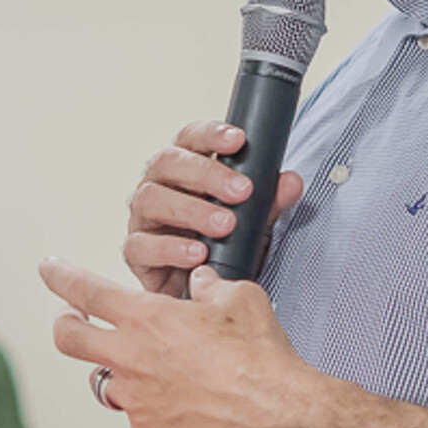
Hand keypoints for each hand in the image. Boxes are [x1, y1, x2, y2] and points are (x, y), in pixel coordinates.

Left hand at [41, 257, 332, 427]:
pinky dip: (149, 404)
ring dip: (115, 369)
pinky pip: (137, 415)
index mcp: (145, 318)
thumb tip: (200, 282)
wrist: (280, 418)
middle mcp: (131, 359)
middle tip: (71, 317)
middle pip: (68, 338)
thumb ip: (209, 286)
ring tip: (142, 364)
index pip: (84, 290)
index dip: (60, 276)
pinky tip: (177, 398)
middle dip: (65, 322)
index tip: (51, 269)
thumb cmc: (261, 359)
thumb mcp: (238, 299)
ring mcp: (137, 401)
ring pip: (105, 381)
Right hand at [124, 120, 303, 295]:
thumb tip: (291, 181)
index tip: (238, 140)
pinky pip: (142, 244)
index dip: (211, 135)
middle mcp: (157, 185)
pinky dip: (171, 248)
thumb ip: (270, 201)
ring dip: (191, 210)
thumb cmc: (220, 245)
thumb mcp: (252, 221)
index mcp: (183, 167)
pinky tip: (198, 254)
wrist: (201, 292)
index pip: (190, 137)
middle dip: (207, 174)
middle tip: (242, 191)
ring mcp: (142, 217)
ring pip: (151, 199)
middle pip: (168, 162)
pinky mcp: (136, 251)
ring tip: (224, 226)